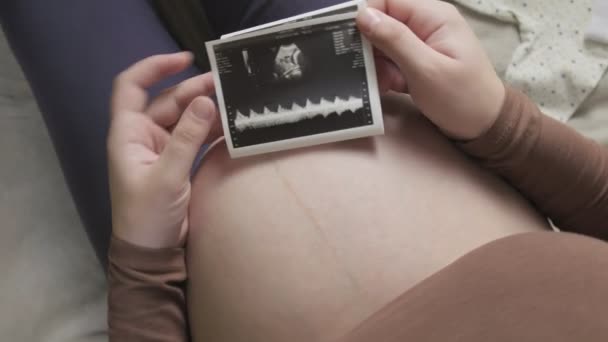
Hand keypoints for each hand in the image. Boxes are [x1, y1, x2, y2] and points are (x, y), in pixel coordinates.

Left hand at [107, 52, 218, 247]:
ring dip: (207, 110)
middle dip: (195, 90)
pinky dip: (212, 131)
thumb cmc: (147, 215)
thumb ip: (187, 138)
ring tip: (235, 102)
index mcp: (129, 134)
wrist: (151, 252)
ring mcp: (163, 149)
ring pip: (186, 118)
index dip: (154, 67)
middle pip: (169, 101)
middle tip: (226, 84)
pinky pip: (196, 138)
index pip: (132, 87)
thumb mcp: (167, 176)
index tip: (185, 59)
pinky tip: (231, 126)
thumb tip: (206, 102)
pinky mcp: (179, 162)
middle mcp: (144, 136)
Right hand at [357, 0, 505, 139]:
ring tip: (384, 83)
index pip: (388, 0)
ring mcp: (421, 43)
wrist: (484, 126)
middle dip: (370, 45)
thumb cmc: (460, 98)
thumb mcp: (425, 69)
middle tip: (367, 69)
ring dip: (377, 63)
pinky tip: (388, 87)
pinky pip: (391, 59)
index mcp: (433, 16)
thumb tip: (363, 14)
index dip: (364, 14)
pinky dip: (385, 73)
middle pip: (383, 21)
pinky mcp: (417, 61)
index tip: (347, 38)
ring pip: (383, 43)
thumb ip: (394, 40)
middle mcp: (426, 23)